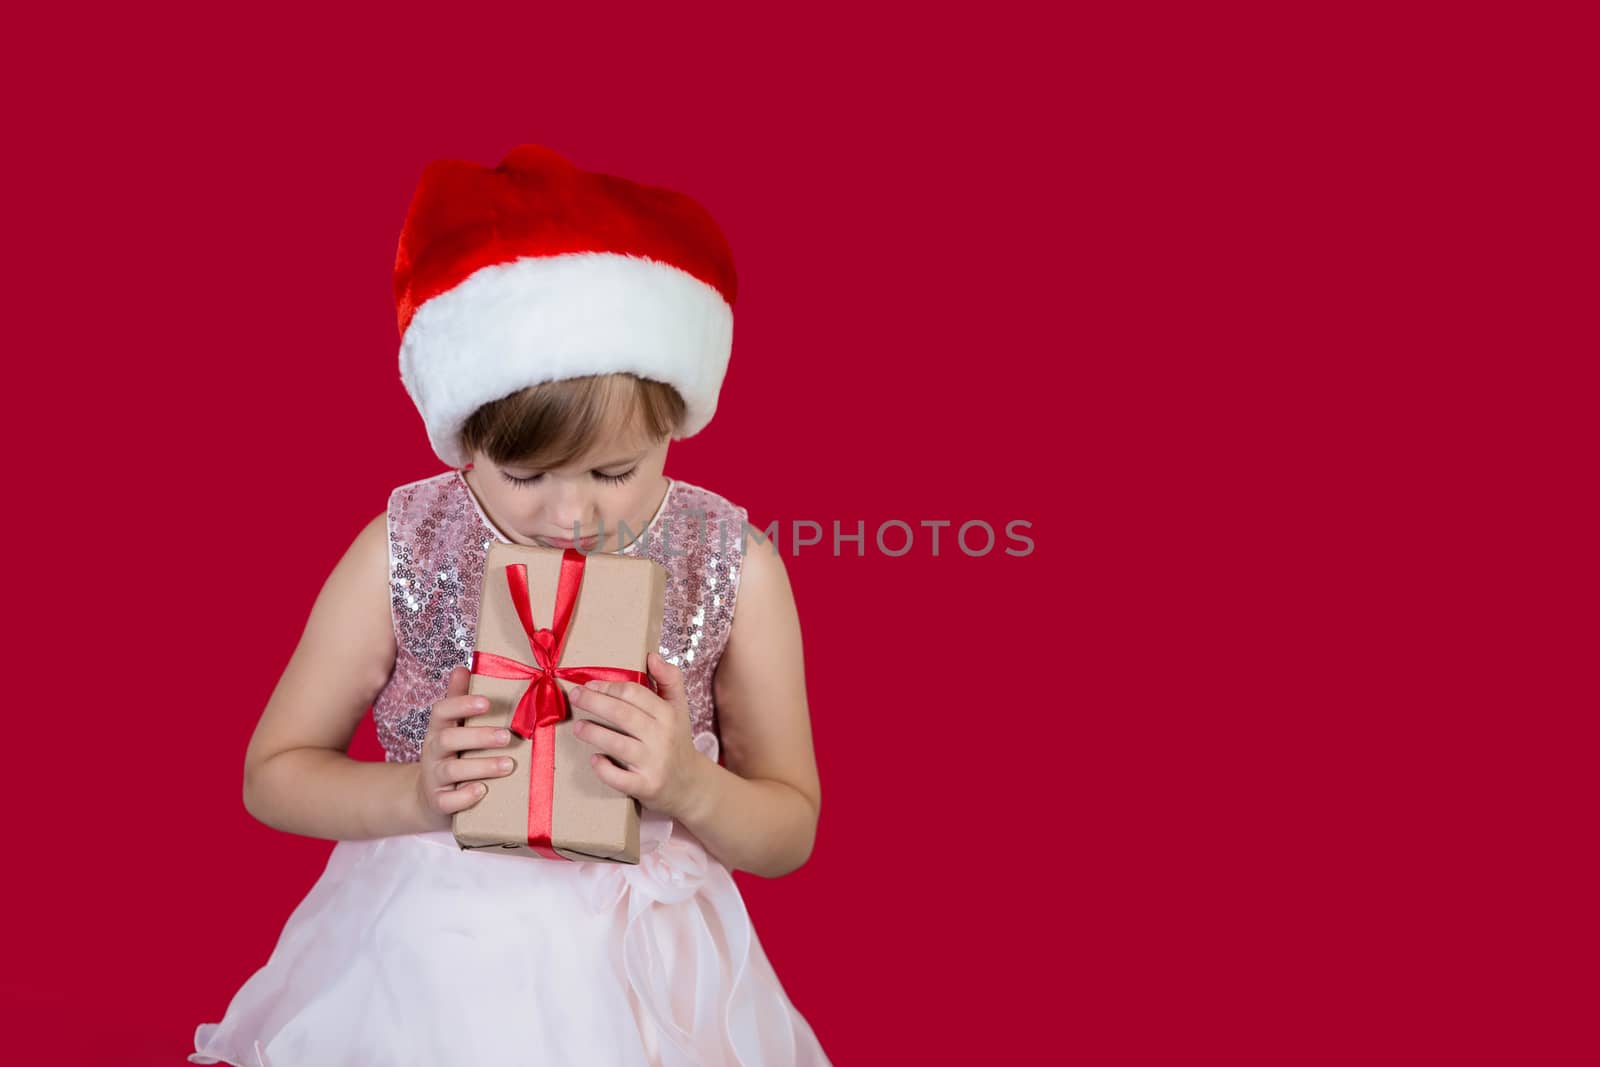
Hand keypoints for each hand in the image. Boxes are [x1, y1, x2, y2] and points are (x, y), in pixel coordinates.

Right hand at [413, 666, 518, 830]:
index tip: (487, 702)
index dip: (461, 704)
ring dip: (481, 766)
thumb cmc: (452, 754)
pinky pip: (447, 801)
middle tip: (508, 736)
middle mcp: (433, 752)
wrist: (430, 797)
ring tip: (509, 765)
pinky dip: (464, 797)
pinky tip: (482, 791)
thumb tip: (463, 666)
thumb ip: (458, 699)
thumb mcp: (452, 727)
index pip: (441, 711)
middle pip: (448, 740)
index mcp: (439, 729)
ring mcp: (434, 778)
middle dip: (479, 736)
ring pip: (451, 771)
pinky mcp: (438, 802)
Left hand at [569, 652, 707, 820]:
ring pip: (618, 744)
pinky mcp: (647, 786)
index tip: (590, 684)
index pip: (634, 693)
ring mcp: (654, 763)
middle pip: (623, 715)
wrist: (691, 784)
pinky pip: (620, 778)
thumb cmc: (677, 740)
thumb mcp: (679, 708)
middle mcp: (663, 737)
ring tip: (577, 726)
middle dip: (595, 703)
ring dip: (593, 733)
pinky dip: (604, 769)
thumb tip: (652, 656)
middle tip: (575, 697)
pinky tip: (594, 759)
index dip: (609, 687)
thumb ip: (670, 679)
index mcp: (668, 714)